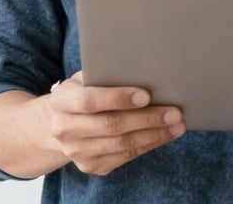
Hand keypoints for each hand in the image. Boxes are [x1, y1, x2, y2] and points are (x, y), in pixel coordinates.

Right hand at [48, 72, 185, 175]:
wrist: (56, 124)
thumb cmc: (80, 92)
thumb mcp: (84, 77)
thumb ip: (105, 74)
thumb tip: (143, 67)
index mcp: (62, 101)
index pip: (90, 101)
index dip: (118, 98)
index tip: (145, 95)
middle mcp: (65, 129)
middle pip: (111, 125)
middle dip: (147, 119)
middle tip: (173, 112)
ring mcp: (77, 151)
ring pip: (121, 144)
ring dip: (153, 135)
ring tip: (176, 124)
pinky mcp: (91, 165)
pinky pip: (124, 157)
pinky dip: (148, 145)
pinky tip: (164, 135)